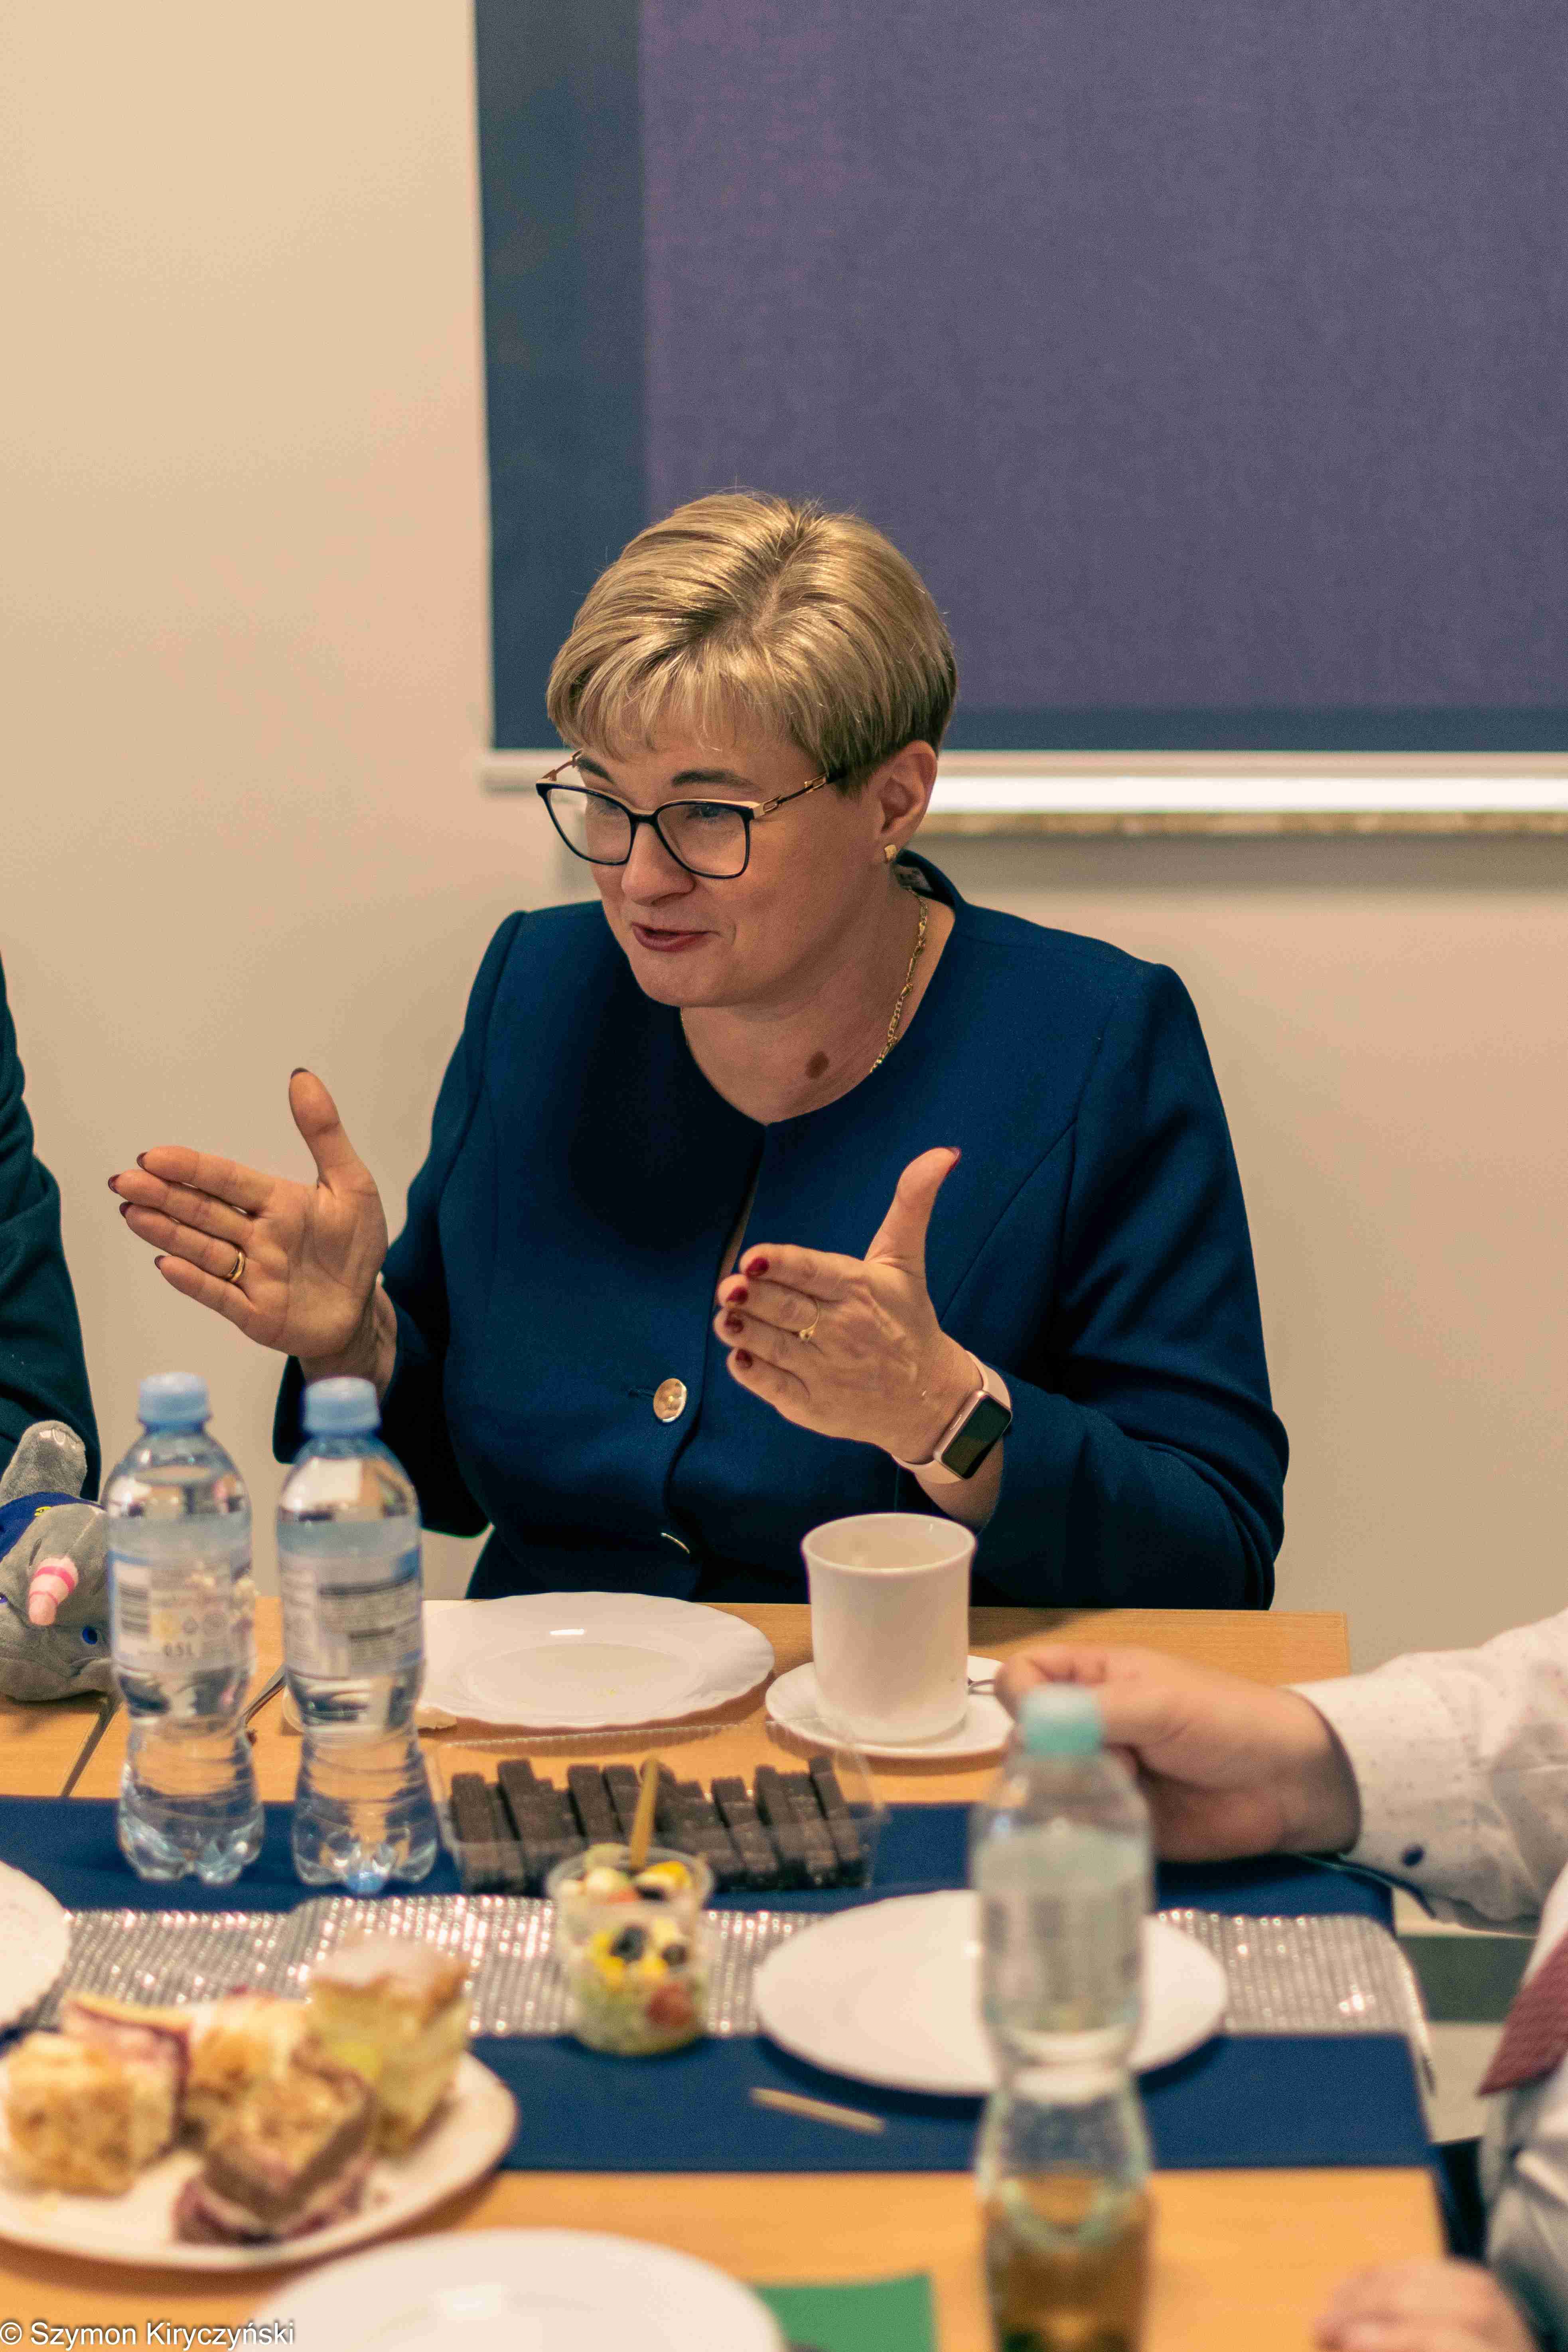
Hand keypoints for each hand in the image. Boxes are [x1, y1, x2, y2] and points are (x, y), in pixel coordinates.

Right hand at [108, 1070, 390, 1373]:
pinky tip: (165, 1263)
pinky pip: (221, 1295)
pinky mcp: (254, 1313)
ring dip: (167, 1232)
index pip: (227, 1180)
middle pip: (204, 1212)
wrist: (361, 1310)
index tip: (153, 1156)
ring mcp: (251, 1275)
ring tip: (131, 1213)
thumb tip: (302, 1076)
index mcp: (276, 1202)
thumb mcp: (352, 1185)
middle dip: (163, 1196)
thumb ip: (325, 1134)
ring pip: (203, 1249)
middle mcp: (256, 1236)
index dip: (192, 1168)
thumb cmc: (354, 1247)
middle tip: (124, 1181)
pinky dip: (194, 1280)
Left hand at [712, 1147, 974, 1460]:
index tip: (752, 1257)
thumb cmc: (906, 1319)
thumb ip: (913, 1203)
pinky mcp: (812, 1405)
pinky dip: (752, 1372)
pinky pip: (773, 1387)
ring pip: (773, 1346)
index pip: (813, 1272)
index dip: (780, 1263)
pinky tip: (739, 1357)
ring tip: (726, 1317)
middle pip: (786, 1309)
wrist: (929, 1399)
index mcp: (860, 1289)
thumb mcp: (907, 1260)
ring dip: (743, 1330)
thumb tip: (945, 1152)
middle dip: (753, 1297)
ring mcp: (825, 1371)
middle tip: (728, 1286)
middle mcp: (842, 1330)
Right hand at [996, 1644, 1360, 1859]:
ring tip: (1121, 1791)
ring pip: (1045, 1787)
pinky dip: (1086, 1829)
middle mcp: (1088, 1725)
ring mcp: (1101, 1777)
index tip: (1048, 1721)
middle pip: (1023, 1738)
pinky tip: (1118, 1824)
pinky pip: (1078, 1829)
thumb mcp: (1161, 1703)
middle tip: (1101, 1763)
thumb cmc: (1227, 1721)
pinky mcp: (1117, 1823)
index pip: (1024, 1677)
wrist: (1289, 1784)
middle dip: (1048, 1755)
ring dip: (1070, 1793)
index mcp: (1095, 1679)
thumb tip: (1029, 1723)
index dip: (1023, 1698)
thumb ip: (1096, 1710)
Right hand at [1316, 2261, 1538, 2350]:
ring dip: (1365, 2287)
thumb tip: (1353, 2343)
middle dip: (1365, 2309)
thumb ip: (1404, 2348)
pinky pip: (1426, 2265)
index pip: (1441, 2339)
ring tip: (1327, 2306)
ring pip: (1422, 2274)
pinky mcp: (1482, 2281)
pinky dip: (1384, 2272)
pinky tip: (1354, 2284)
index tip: (1345, 2344)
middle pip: (1425, 2299)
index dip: (1391, 2339)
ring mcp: (1496, 2298)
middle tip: (1319, 2325)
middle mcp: (1500, 2323)